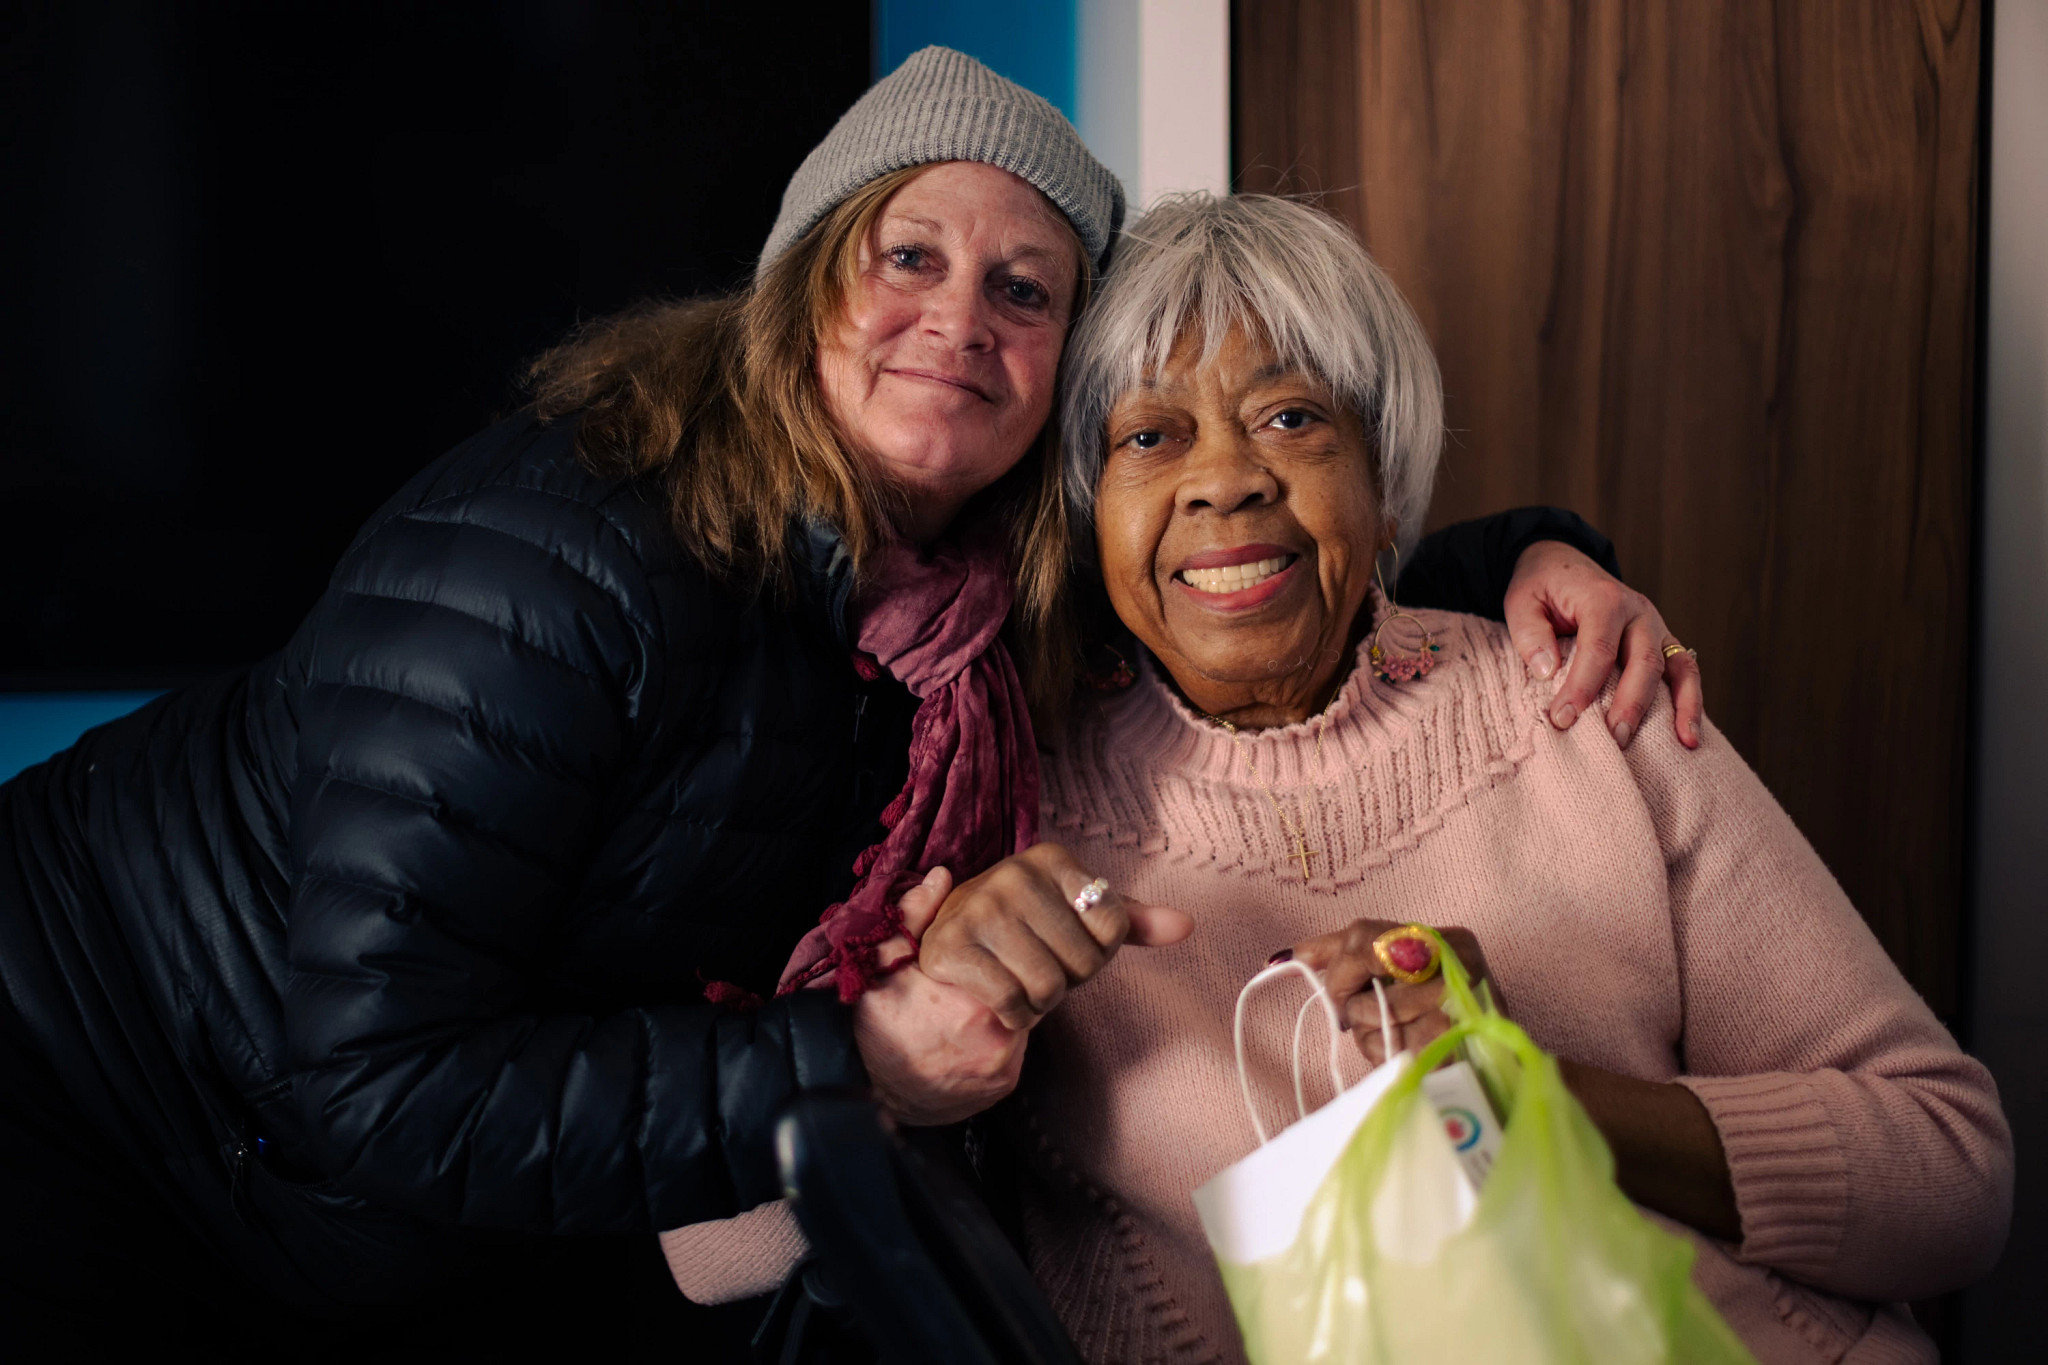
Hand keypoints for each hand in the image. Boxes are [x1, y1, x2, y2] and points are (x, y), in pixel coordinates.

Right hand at [853, 867, 1024, 1125]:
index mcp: (970, 1001)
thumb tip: (941, 877)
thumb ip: (914, 917)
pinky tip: (970, 1036)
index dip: (1001, 951)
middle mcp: (995, 1038)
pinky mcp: (1004, 1085)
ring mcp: (1002, 1066)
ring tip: (968, 1010)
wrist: (868, 1093)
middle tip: (977, 979)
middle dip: (1009, 978)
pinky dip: (1002, 1038)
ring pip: (1025, 1018)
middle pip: (1026, 988)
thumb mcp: (885, 963)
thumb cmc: (876, 1023)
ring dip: (1008, 1008)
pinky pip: (1017, 1048)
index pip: (1018, 960)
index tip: (980, 952)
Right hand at [918, 843, 1193, 1030]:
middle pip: (1081, 963)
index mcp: (1052, 858)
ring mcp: (979, 909)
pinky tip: (1001, 1000)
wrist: (950, 943)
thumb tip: (1187, 925)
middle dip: (1066, 981)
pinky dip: (1014, 1016)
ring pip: (1048, 986)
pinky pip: (1011, 1002)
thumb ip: (1131, 920)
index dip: (1097, 953)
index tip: (1066, 945)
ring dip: (1040, 1003)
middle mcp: (1014, 874)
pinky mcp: (952, 947)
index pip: (1114, 929)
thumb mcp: (1077, 917)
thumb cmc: (1026, 930)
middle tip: (1039, 968)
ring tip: (1020, 982)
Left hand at [1288, 919, 1497, 1066]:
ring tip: (1394, 1034)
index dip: (1331, 956)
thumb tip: (1291, 955)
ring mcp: (1448, 1003)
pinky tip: (1402, 1051)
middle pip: (1363, 959)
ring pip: (1367, 1008)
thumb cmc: (1448, 1023)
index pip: (1365, 933)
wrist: (1493, 1080)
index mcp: (1451, 941)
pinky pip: (1378, 1044)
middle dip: (1345, 991)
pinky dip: (1376, 1051)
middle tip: (1353, 1013)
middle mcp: (1454, 963)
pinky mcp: (1440, 1044)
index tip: (1310, 971)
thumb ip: (1356, 956)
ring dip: (1365, 1028)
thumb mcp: (1415, 978)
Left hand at [1504, 540, 1703, 749]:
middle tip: (1614, 741)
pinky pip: (1685, 670)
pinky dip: (1692, 701)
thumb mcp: (1521, 601)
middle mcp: (1638, 611)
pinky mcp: (1663, 641)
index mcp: (1603, 598)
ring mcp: (1656, 626)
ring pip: (1676, 667)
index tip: (1562, 719)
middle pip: (1643, 662)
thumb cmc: (1542, 587)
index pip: (1598, 648)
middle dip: (1630, 705)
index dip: (1582, 686)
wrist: (1564, 565)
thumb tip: (1546, 671)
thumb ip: (1530, 633)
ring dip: (1678, 707)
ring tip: (1680, 745)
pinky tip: (1690, 735)